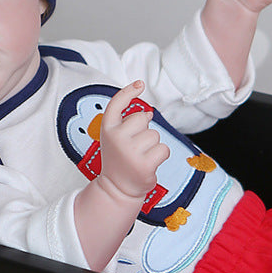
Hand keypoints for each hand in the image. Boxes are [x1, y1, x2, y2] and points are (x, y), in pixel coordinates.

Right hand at [97, 81, 169, 201]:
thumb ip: (129, 123)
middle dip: (144, 130)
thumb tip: (149, 113)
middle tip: (134, 147)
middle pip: (143, 118)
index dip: (128, 92)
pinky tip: (149, 164)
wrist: (117, 188)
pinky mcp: (144, 164)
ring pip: (155, 135)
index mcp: (108, 129)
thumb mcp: (116, 138)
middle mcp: (116, 138)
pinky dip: (160, 156)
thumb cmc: (119, 159)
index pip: (116, 104)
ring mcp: (130, 152)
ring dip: (153, 145)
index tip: (140, 84)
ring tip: (141, 157)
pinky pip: (163, 149)